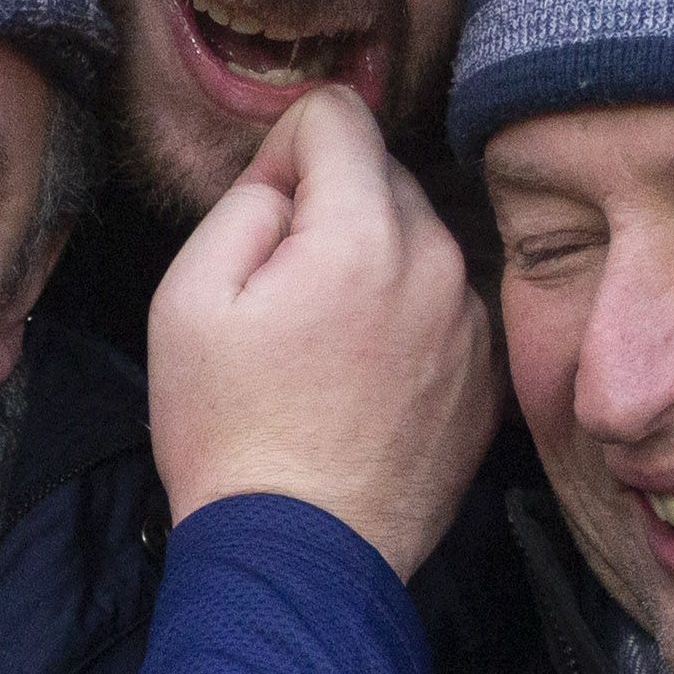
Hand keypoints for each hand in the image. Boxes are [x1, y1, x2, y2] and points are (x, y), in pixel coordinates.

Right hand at [148, 89, 497, 575]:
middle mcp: (439, 265)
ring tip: (321, 350)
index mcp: (365, 235)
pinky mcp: (486, 379)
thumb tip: (289, 185)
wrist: (298, 558)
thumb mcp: (187, 298)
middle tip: (281, 298)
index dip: (281, 152)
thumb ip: (246, 204)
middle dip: (329, 212)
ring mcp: (472, 326)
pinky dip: (404, 323)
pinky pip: (442, 308)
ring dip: (372, 267)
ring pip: (416, 243)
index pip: (337, 114)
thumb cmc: (231, 433)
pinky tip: (359, 385)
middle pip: (381, 176)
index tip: (261, 220)